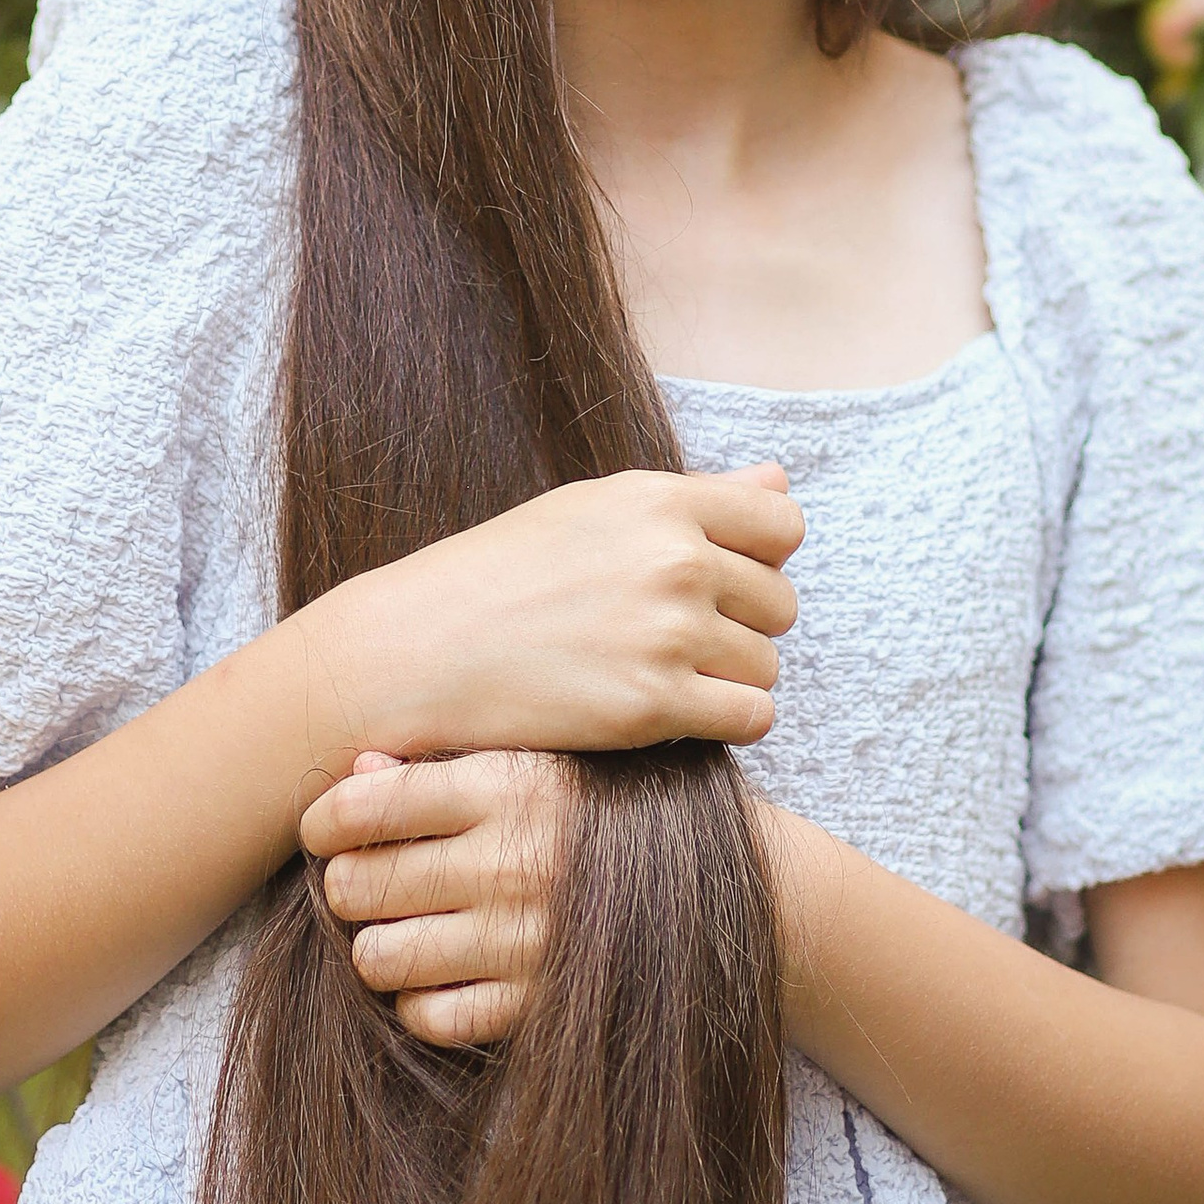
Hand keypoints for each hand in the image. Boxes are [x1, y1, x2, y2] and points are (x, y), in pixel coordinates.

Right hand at [299, 462, 800, 765]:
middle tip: (672, 638)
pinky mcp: (652, 707)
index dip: (761, 558)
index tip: (719, 580)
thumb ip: (698, 499)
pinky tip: (670, 713)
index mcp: (659, 500)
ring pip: (765, 666)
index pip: (783, 524)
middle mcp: (673, 560)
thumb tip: (780, 481)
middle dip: (742, 625)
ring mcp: (666, 634)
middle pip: (779, 603)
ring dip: (728, 679)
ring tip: (660, 674)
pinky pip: (751, 718)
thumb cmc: (503, 574)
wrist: (420, 649)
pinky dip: (724, 722)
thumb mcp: (595, 510)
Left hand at [302, 749, 572, 1047]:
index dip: (325, 821)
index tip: (323, 829)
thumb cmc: (601, 808)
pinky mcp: (537, 1004)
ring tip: (398, 927)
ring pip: (380, 959)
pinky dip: (419, 999)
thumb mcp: (536, 762)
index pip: (368, 806)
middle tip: (363, 880)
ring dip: (376, 946)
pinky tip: (439, 973)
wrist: (714, 885)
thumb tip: (356, 775)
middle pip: (360, 886)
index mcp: (508, 786)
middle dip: (349, 885)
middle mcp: (511, 862)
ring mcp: (524, 940)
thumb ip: (444, 764)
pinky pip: (430, 1017)